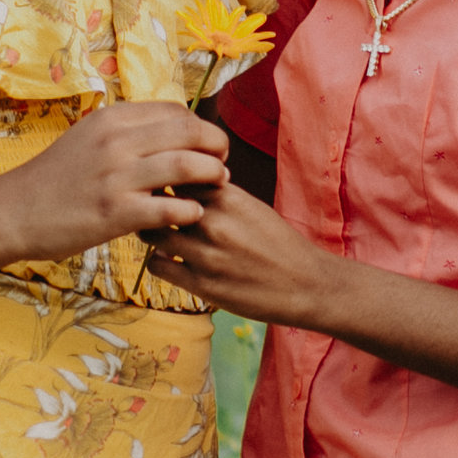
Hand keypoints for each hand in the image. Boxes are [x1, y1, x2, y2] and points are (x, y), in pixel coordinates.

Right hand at [0, 101, 227, 263]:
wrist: (13, 211)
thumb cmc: (54, 178)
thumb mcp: (89, 138)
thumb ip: (127, 133)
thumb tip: (170, 134)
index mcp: (112, 118)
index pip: (177, 111)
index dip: (201, 127)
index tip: (206, 146)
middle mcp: (117, 141)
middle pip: (192, 132)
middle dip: (218, 147)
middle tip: (222, 164)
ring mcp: (117, 177)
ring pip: (190, 166)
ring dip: (213, 176)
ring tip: (216, 187)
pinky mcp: (116, 213)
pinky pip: (172, 209)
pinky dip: (190, 211)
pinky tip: (190, 215)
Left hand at [141, 183, 350, 327]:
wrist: (306, 285)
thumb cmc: (278, 243)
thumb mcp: (250, 206)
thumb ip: (217, 194)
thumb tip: (182, 181)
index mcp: (228, 196)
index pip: (176, 172)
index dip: (165, 178)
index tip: (163, 184)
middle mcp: (213, 221)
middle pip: (158, 200)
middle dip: (152, 203)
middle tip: (152, 209)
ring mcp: (205, 254)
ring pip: (151, 232)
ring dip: (152, 231)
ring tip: (161, 234)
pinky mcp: (200, 284)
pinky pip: (156, 264)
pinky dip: (157, 260)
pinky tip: (169, 259)